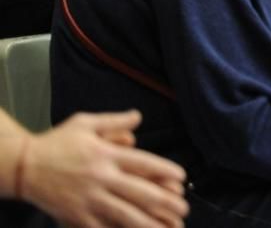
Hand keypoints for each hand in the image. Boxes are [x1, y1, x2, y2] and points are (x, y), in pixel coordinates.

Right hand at [20, 111, 188, 227]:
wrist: (23, 167)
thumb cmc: (56, 142)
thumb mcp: (85, 122)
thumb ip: (114, 121)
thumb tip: (138, 117)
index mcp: (107, 154)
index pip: (144, 163)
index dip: (165, 171)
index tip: (182, 177)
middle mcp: (102, 178)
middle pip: (141, 193)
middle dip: (166, 203)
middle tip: (183, 209)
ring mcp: (90, 199)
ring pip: (126, 215)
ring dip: (150, 224)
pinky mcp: (77, 216)